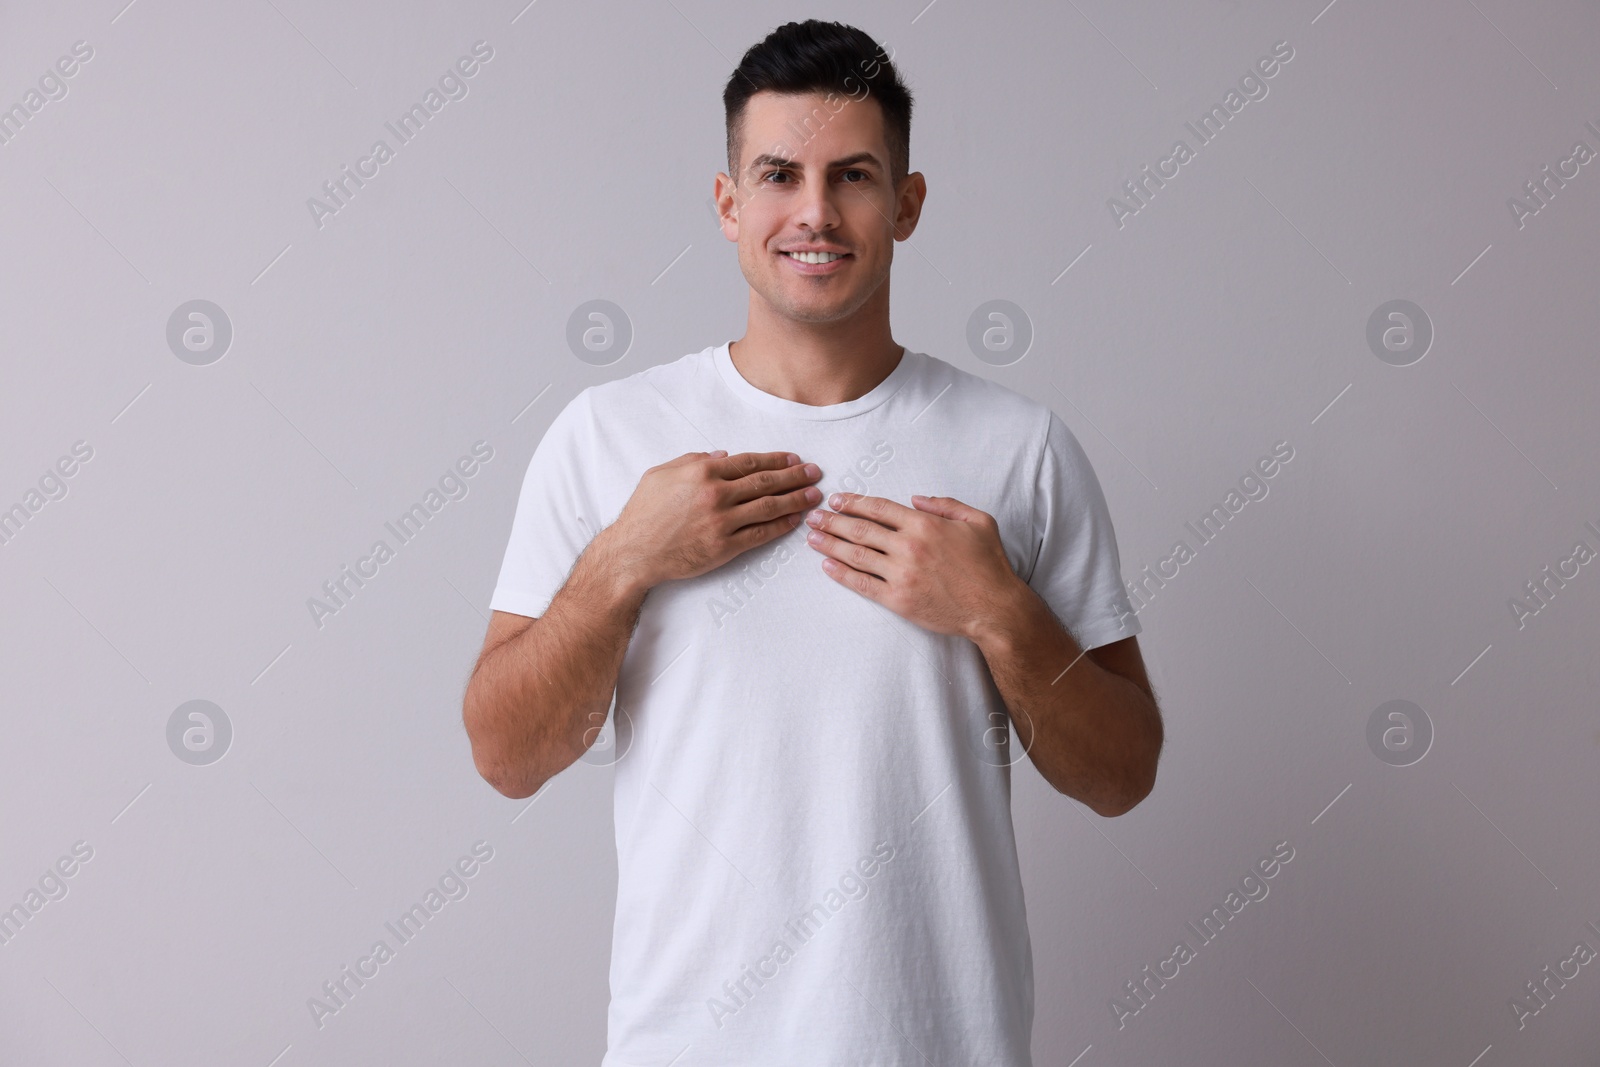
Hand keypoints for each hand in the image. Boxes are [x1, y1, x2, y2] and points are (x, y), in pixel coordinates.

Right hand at [602, 450, 822, 589]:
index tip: (794, 460)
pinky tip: (794, 520)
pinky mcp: (724, 547)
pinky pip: (760, 534)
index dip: (776, 460)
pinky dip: (781, 526)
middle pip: (765, 482)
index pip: (749, 463)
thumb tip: (722, 456)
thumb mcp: (661, 474)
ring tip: (814, 495)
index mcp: (702, 472)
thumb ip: (693, 461)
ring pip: (769, 506)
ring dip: (796, 499)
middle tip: (815, 473)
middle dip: (795, 476)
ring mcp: (722, 522)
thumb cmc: (644, 513)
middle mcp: (716, 494)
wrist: (633, 552)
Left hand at [803, 492, 1022, 640]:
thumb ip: (946, 504)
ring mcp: (901, 574)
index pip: (879, 508)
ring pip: (856, 555)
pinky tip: (826, 565)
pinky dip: (841, 574)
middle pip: (860, 529)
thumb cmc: (989, 565)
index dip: (854, 502)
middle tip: (813, 516)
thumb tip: (916, 498)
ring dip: (830, 544)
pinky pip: (862, 583)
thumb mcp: (979, 521)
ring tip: (812, 537)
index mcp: (925, 525)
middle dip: (833, 521)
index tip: (837, 500)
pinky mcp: (898, 599)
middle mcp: (909, 547)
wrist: (994, 608)